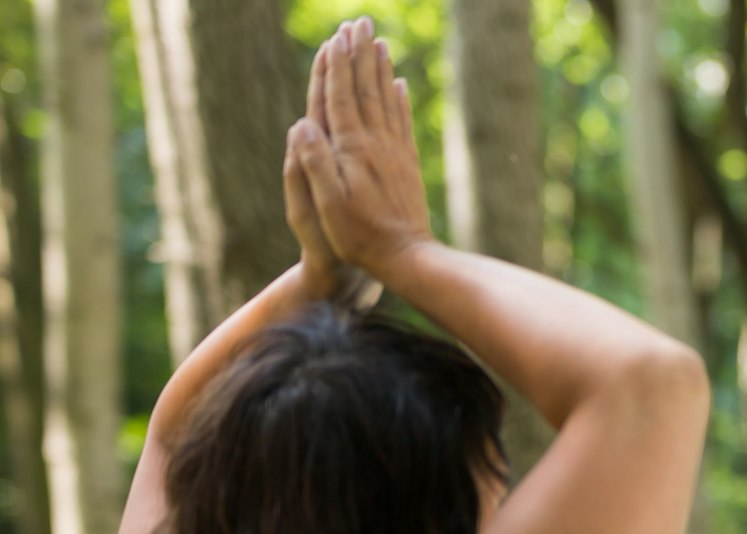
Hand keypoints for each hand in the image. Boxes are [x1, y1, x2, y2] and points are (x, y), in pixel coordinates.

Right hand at [292, 18, 433, 276]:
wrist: (408, 258)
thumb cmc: (360, 237)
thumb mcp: (326, 205)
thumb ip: (314, 163)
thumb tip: (300, 122)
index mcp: (351, 151)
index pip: (340, 98)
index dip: (337, 66)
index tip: (336, 37)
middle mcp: (375, 144)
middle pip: (365, 90)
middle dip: (360, 55)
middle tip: (358, 23)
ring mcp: (395, 152)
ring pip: (386, 101)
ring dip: (380, 69)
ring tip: (378, 41)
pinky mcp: (407, 165)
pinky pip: (402, 123)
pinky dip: (399, 100)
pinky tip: (399, 83)